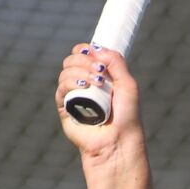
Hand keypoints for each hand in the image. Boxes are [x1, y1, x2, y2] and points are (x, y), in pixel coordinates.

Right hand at [55, 47, 146, 178]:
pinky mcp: (65, 109)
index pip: (84, 54)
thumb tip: (96, 48)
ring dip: (80, 71)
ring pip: (65, 72)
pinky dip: (70, 83)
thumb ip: (116, 62)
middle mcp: (85, 84)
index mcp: (99, 77)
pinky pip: (61, 88)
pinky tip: (83, 87)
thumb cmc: (126, 116)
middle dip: (84, 60)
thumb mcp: (128, 85)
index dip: (86, 50)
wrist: (118, 140)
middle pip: (72, 60)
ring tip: (97, 82)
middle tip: (99, 71)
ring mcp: (74, 96)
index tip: (94, 52)